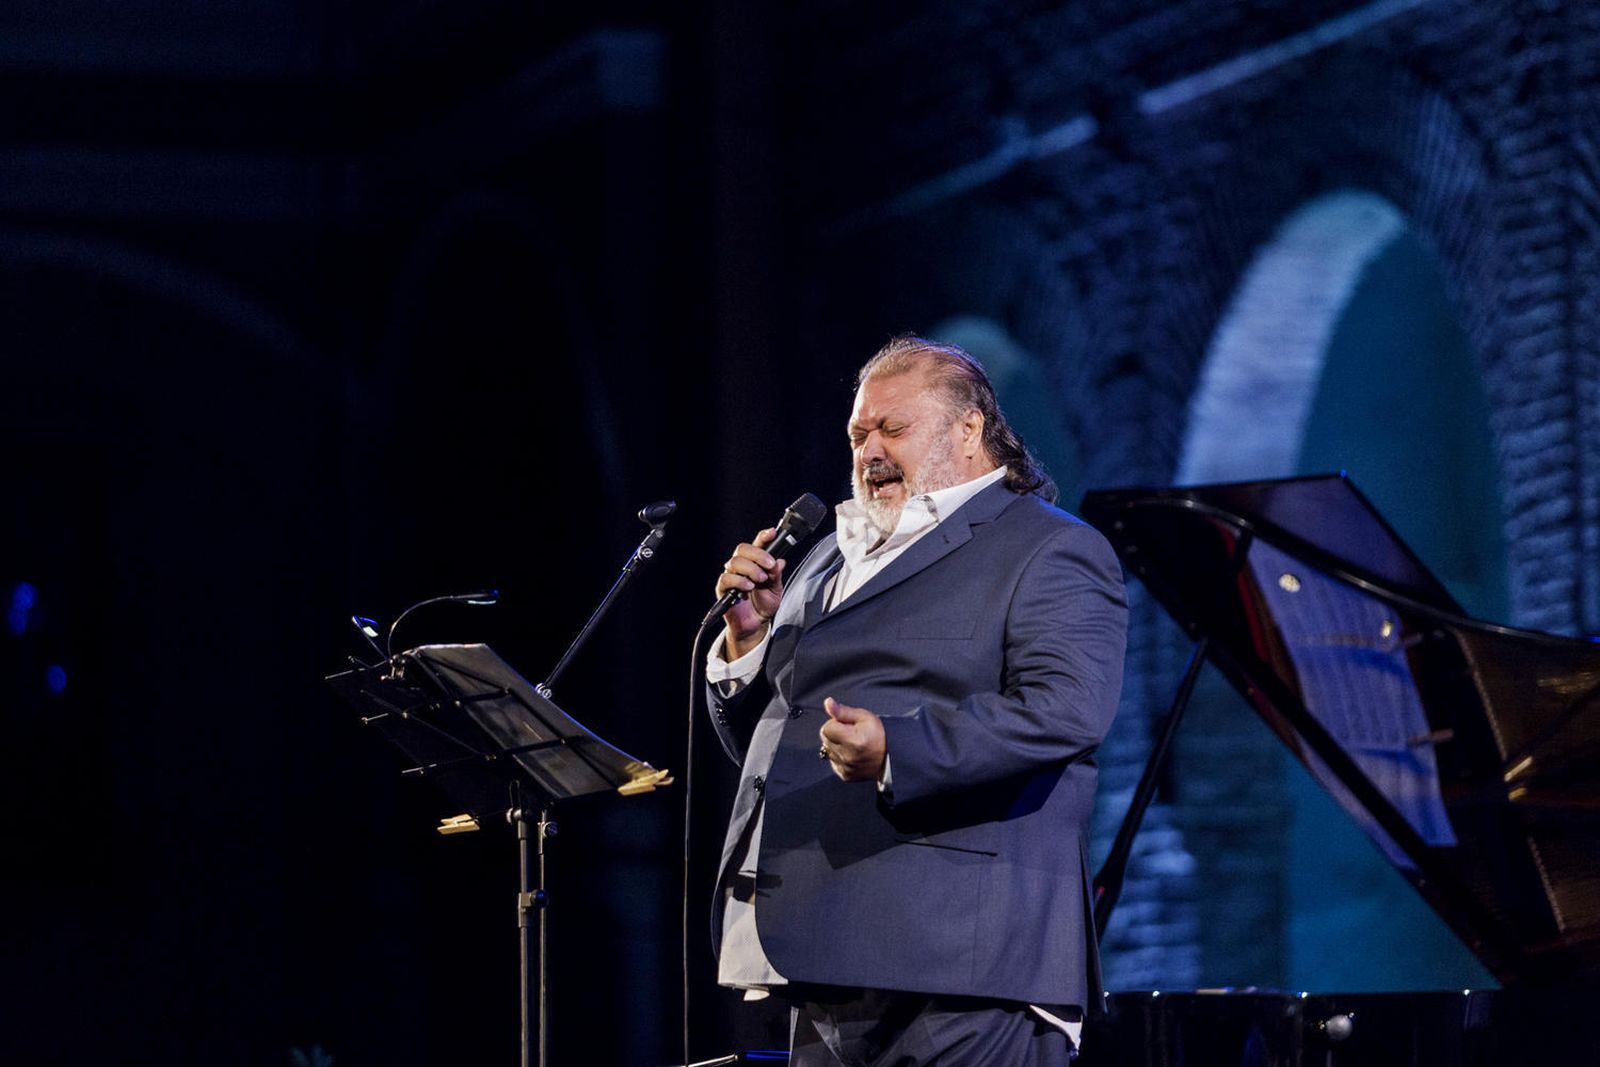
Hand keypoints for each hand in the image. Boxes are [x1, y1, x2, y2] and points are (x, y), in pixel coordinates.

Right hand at [715, 528, 786, 657]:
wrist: (755, 624)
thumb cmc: (764, 604)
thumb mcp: (776, 589)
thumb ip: (776, 575)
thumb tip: (779, 561)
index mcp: (755, 562)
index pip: (757, 544)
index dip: (764, 536)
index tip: (772, 533)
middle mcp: (741, 566)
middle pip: (743, 549)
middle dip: (758, 555)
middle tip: (769, 566)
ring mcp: (731, 576)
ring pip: (735, 562)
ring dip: (750, 569)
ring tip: (760, 580)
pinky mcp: (723, 589)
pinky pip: (726, 578)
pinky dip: (739, 581)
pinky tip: (748, 587)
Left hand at [819, 697, 885, 781]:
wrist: (890, 756)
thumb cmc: (879, 734)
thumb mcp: (864, 717)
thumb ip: (843, 711)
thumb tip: (828, 703)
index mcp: (853, 741)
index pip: (826, 728)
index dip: (836, 723)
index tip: (848, 725)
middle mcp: (848, 757)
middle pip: (825, 739)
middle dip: (835, 733)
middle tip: (851, 733)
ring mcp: (846, 768)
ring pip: (828, 751)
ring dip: (836, 746)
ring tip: (852, 744)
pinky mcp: (845, 775)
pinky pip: (833, 762)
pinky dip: (839, 757)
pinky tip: (852, 754)